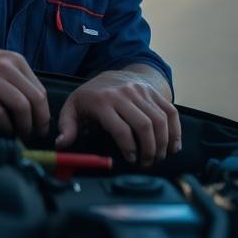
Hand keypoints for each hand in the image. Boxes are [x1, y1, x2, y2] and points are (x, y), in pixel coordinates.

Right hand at [0, 40, 49, 139]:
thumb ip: (15, 79)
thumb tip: (33, 107)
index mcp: (16, 61)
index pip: (40, 90)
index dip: (44, 113)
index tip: (42, 126)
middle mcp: (6, 67)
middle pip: (34, 99)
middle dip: (38, 122)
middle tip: (35, 135)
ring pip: (19, 105)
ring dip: (24, 125)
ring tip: (21, 135)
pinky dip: (4, 125)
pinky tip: (4, 130)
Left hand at [55, 68, 180, 166]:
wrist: (110, 74)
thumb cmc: (90, 97)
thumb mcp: (72, 108)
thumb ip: (67, 127)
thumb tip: (62, 144)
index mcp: (103, 101)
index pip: (121, 128)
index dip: (129, 148)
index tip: (131, 160)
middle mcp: (125, 94)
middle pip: (144, 125)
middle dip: (148, 149)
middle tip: (146, 163)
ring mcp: (142, 92)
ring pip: (159, 120)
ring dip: (162, 143)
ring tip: (157, 157)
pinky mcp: (153, 93)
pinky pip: (170, 111)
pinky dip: (175, 131)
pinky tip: (173, 147)